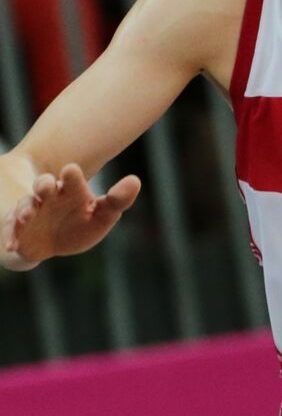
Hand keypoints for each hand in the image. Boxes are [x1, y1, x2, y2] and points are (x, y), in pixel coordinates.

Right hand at [2, 164, 139, 268]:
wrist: (53, 244)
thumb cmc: (81, 224)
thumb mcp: (103, 215)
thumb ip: (118, 200)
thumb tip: (135, 180)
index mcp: (71, 190)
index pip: (72, 179)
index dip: (71, 175)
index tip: (71, 170)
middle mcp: (49, 197)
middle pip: (43, 185)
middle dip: (43, 184)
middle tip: (45, 186)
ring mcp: (31, 212)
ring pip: (26, 204)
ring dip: (25, 208)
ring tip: (26, 215)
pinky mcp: (17, 229)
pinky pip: (12, 231)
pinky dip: (10, 237)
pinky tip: (12, 245)